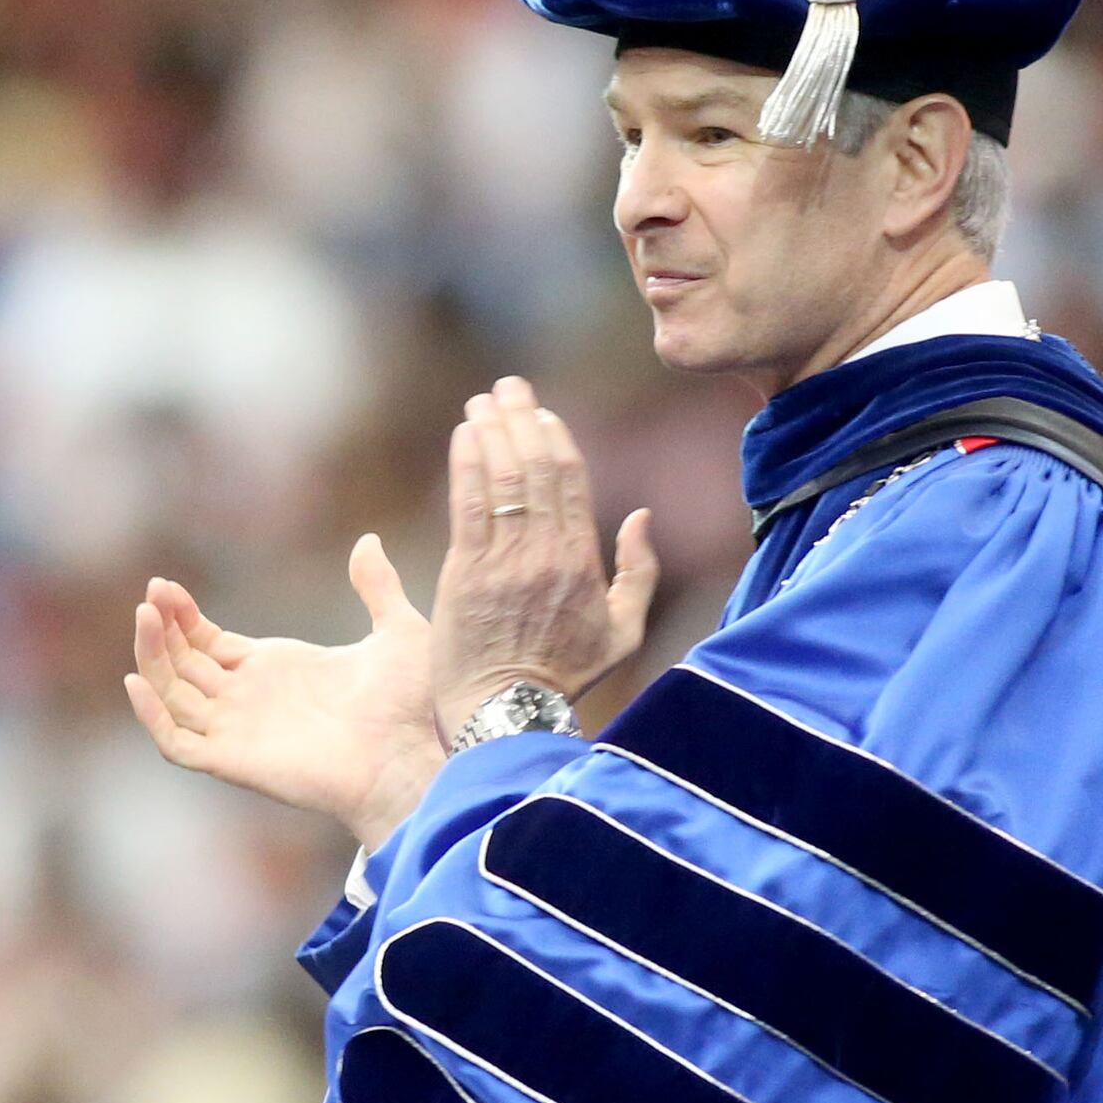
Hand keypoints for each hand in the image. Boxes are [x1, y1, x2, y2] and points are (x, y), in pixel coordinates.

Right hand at [126, 536, 445, 848]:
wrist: (415, 757)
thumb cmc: (412, 708)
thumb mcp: (397, 631)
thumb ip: (377, 586)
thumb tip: (368, 541)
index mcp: (274, 670)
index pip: (207, 643)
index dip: (182, 616)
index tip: (163, 585)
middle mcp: (248, 701)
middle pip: (182, 665)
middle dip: (161, 630)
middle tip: (151, 596)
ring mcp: (239, 732)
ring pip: (172, 696)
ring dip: (152, 658)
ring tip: (145, 617)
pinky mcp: (235, 761)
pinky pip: (177, 743)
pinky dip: (151, 717)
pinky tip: (138, 680)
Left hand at [429, 376, 659, 744]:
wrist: (511, 715)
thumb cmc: (566, 676)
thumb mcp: (623, 631)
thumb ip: (639, 572)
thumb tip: (640, 516)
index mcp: (584, 561)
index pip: (570, 481)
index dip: (555, 438)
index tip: (540, 411)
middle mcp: (547, 554)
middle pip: (535, 468)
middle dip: (521, 419)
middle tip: (507, 386)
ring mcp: (505, 562)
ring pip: (502, 478)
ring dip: (491, 432)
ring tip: (482, 402)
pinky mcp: (465, 574)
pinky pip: (467, 504)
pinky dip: (466, 464)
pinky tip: (463, 435)